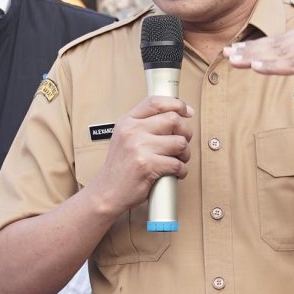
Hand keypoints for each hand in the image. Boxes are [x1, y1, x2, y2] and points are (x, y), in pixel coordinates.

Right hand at [89, 95, 190, 217]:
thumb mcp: (125, 138)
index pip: (155, 102)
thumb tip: (176, 116)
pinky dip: (182, 170)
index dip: (177, 104)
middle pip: (173, 119)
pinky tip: (175, 173)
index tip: (187, 111)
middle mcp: (132, 131)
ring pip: (179, 142)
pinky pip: (177, 163)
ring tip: (179, 159)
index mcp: (127, 121)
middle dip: (186, 132)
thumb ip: (144, 126)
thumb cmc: (120, 168)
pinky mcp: (147, 166)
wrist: (107, 192)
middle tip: (183, 143)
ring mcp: (138, 148)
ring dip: (185, 153)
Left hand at [225, 14, 293, 121]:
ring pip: (284, 53)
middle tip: (228, 55)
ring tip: (237, 62)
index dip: (256, 44)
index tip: (233, 49)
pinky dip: (274, 66)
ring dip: (257, 58)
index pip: (281, 37)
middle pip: (279, 43)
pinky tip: (257, 67)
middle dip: (251, 50)